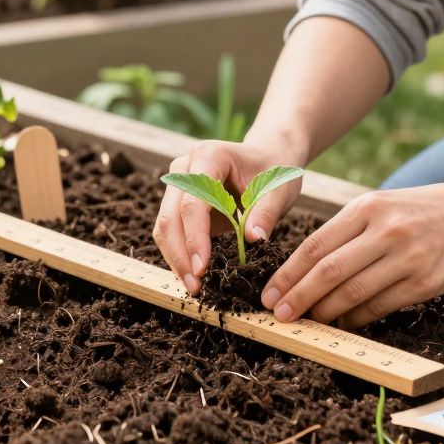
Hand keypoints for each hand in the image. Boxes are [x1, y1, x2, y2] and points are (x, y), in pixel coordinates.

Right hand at [154, 138, 306, 294]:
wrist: (267, 158)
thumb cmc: (273, 172)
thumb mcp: (279, 190)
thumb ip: (265, 213)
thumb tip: (253, 240)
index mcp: (208, 156)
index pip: (193, 202)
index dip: (195, 237)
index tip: (203, 268)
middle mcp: (184, 169)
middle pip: (170, 216)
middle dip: (180, 255)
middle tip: (196, 286)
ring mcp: (178, 185)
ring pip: (164, 227)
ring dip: (176, 259)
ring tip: (195, 287)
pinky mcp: (178, 202)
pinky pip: (171, 231)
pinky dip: (179, 254)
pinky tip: (193, 275)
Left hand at [260, 180, 443, 328]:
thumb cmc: (422, 211)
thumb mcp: (382, 205)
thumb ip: (347, 232)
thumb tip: (305, 272)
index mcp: (367, 207)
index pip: (315, 245)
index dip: (288, 274)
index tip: (269, 293)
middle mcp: (385, 231)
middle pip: (328, 272)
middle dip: (298, 297)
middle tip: (279, 315)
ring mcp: (406, 258)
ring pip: (352, 293)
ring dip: (325, 312)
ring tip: (308, 321)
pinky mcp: (424, 282)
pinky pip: (380, 306)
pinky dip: (356, 318)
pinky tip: (343, 323)